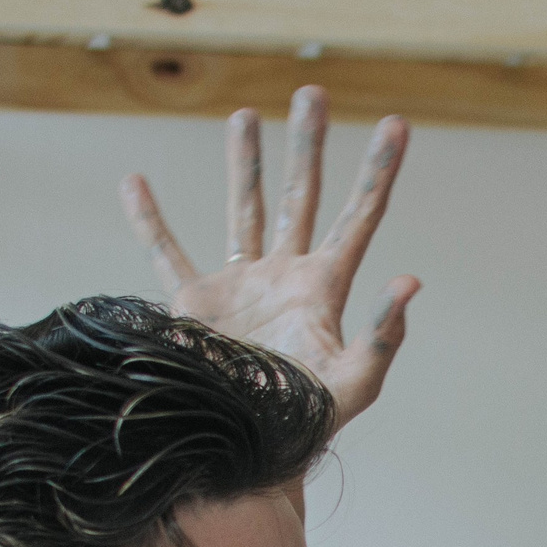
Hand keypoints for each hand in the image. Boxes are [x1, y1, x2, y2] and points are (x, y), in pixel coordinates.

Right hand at [121, 89, 417, 431]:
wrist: (247, 455)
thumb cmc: (308, 427)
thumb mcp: (357, 385)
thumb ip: (385, 335)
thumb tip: (410, 280)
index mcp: (324, 288)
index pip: (359, 217)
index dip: (379, 171)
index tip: (397, 124)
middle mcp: (284, 277)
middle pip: (301, 195)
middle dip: (308, 144)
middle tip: (312, 91)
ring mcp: (240, 286)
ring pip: (243, 209)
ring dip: (244, 163)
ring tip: (245, 115)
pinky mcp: (195, 305)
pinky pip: (168, 252)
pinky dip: (149, 219)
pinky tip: (135, 181)